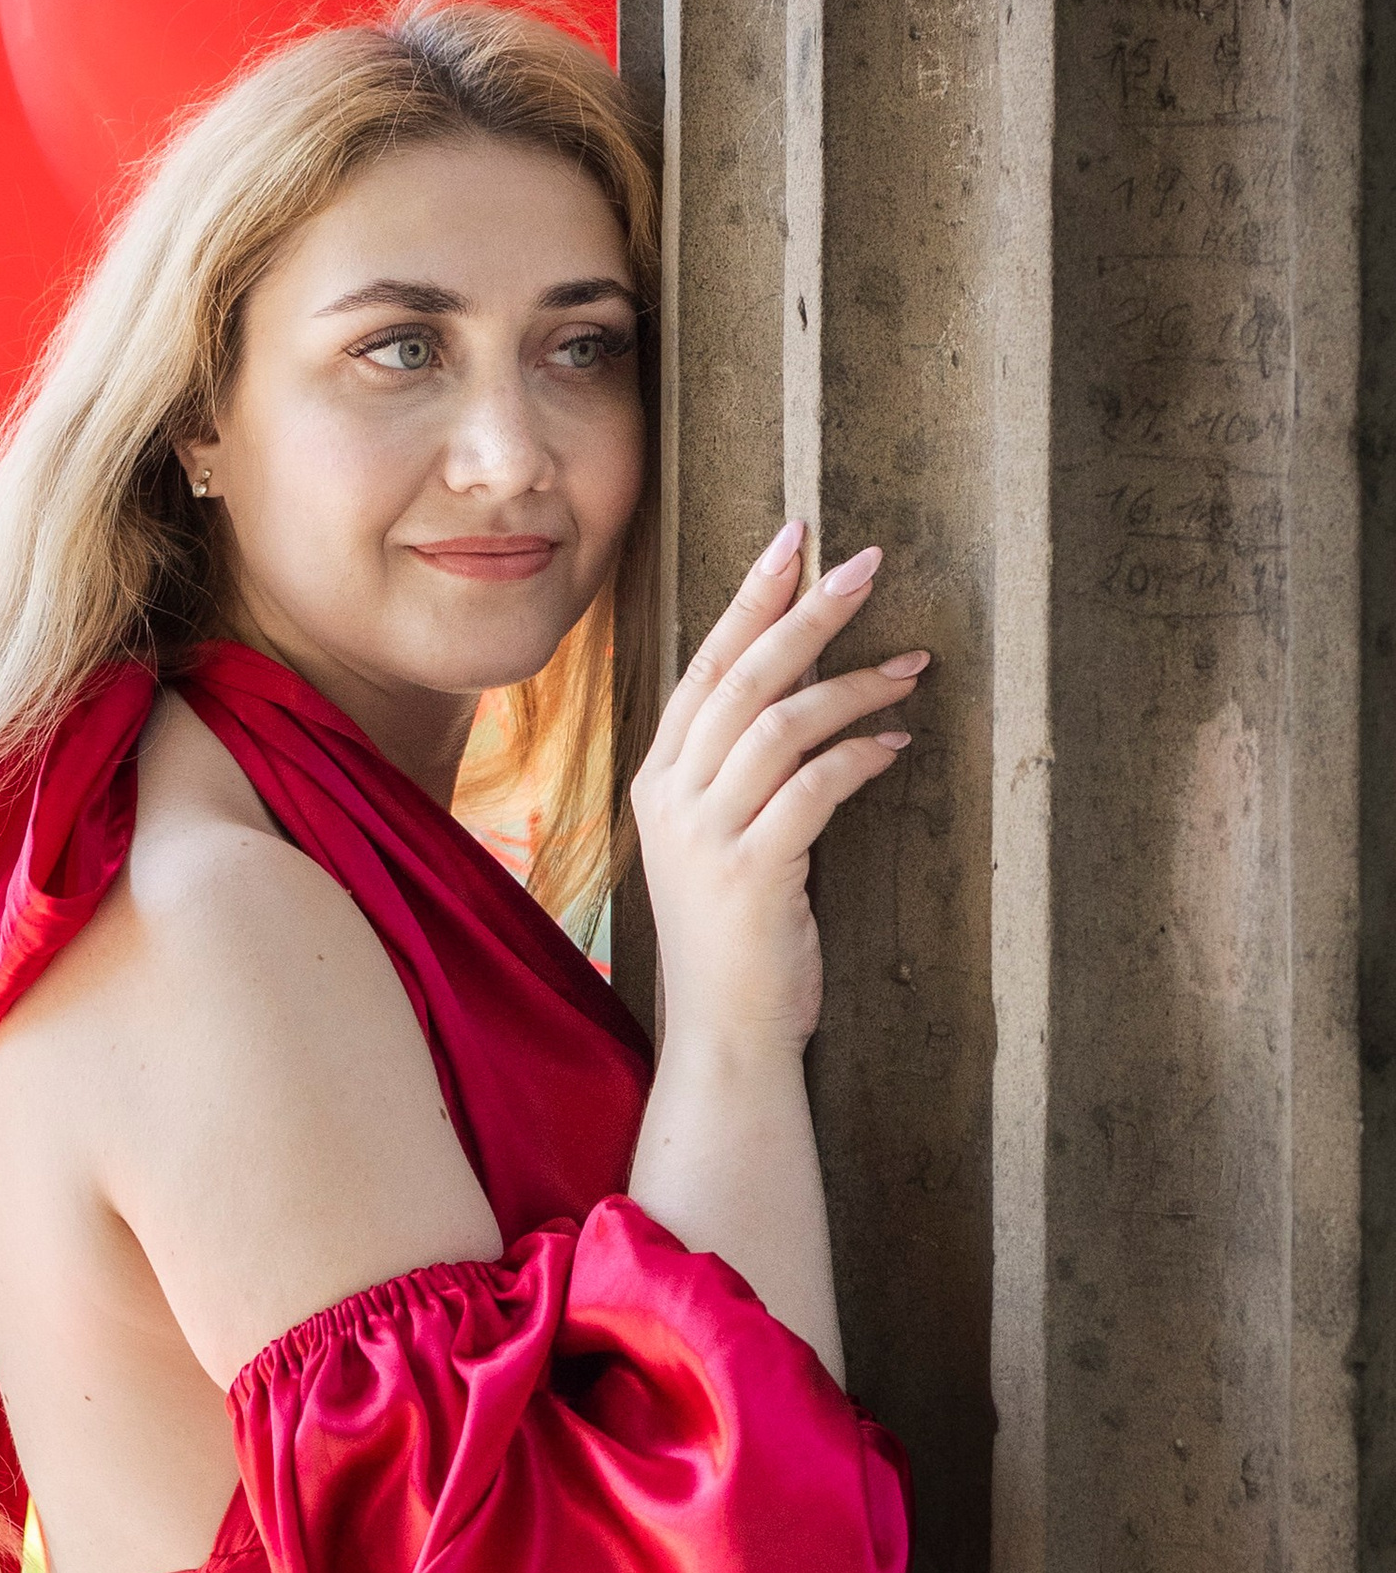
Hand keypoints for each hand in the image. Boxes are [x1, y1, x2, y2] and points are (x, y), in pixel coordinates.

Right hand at [630, 522, 923, 1055]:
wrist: (725, 1032)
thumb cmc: (736, 934)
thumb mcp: (725, 837)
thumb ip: (747, 767)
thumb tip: (808, 680)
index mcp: (658, 778)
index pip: (705, 666)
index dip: (750, 598)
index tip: (796, 540)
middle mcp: (671, 797)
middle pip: (742, 676)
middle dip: (807, 612)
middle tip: (867, 566)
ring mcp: (706, 834)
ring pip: (779, 722)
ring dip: (853, 684)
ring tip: (913, 662)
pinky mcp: (752, 871)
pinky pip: (814, 788)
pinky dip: (859, 755)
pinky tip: (897, 743)